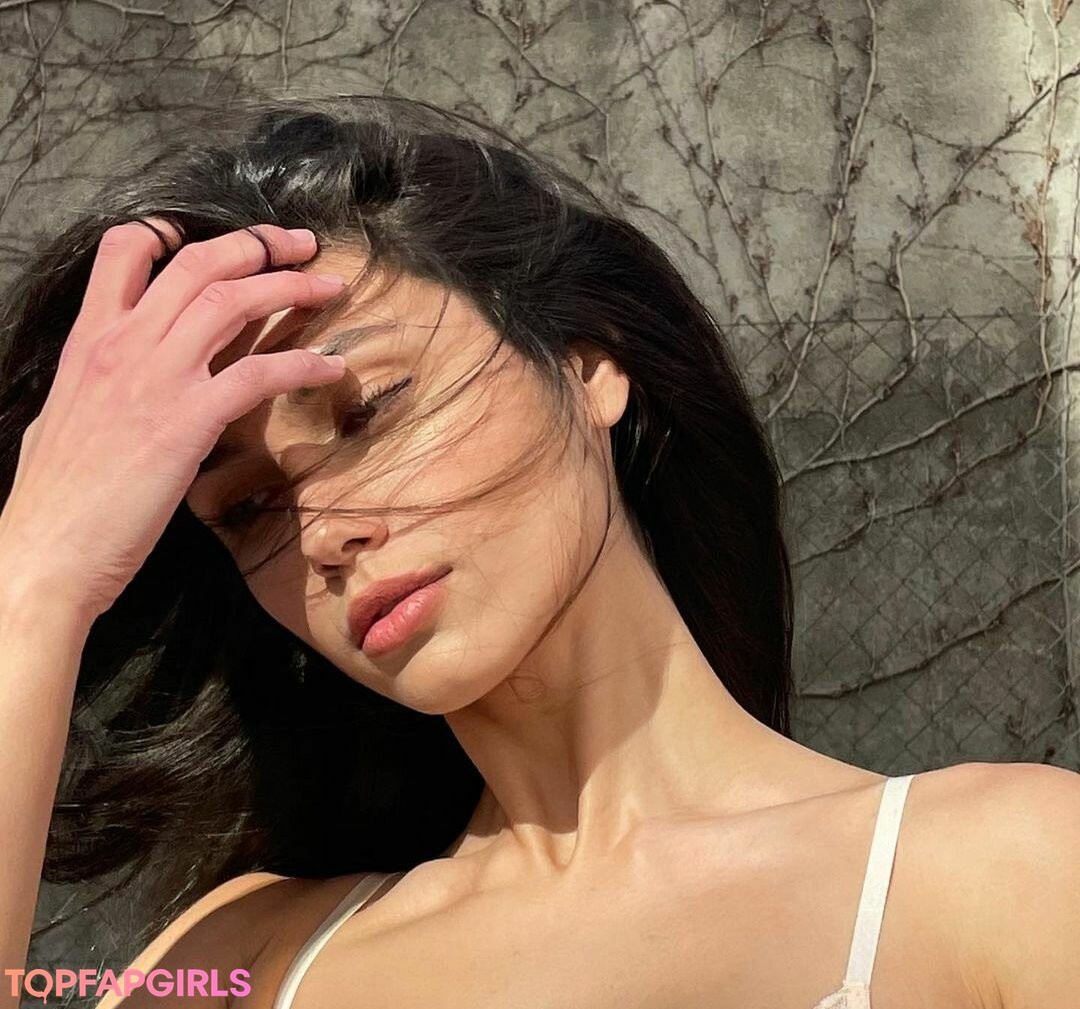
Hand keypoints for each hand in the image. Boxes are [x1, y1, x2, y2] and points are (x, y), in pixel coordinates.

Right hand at [0, 220, 347, 623]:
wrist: (47, 550)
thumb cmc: (54, 496)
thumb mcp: (64, 416)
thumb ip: (96, 382)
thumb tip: (113, 378)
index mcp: (90, 339)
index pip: (128, 251)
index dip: (178, 229)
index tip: (225, 237)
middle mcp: (124, 344)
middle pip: (198, 263)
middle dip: (258, 244)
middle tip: (301, 244)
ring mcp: (157, 378)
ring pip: (232, 302)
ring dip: (290, 287)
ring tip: (331, 287)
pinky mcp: (188, 420)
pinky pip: (259, 374)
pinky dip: (302, 364)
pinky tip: (332, 367)